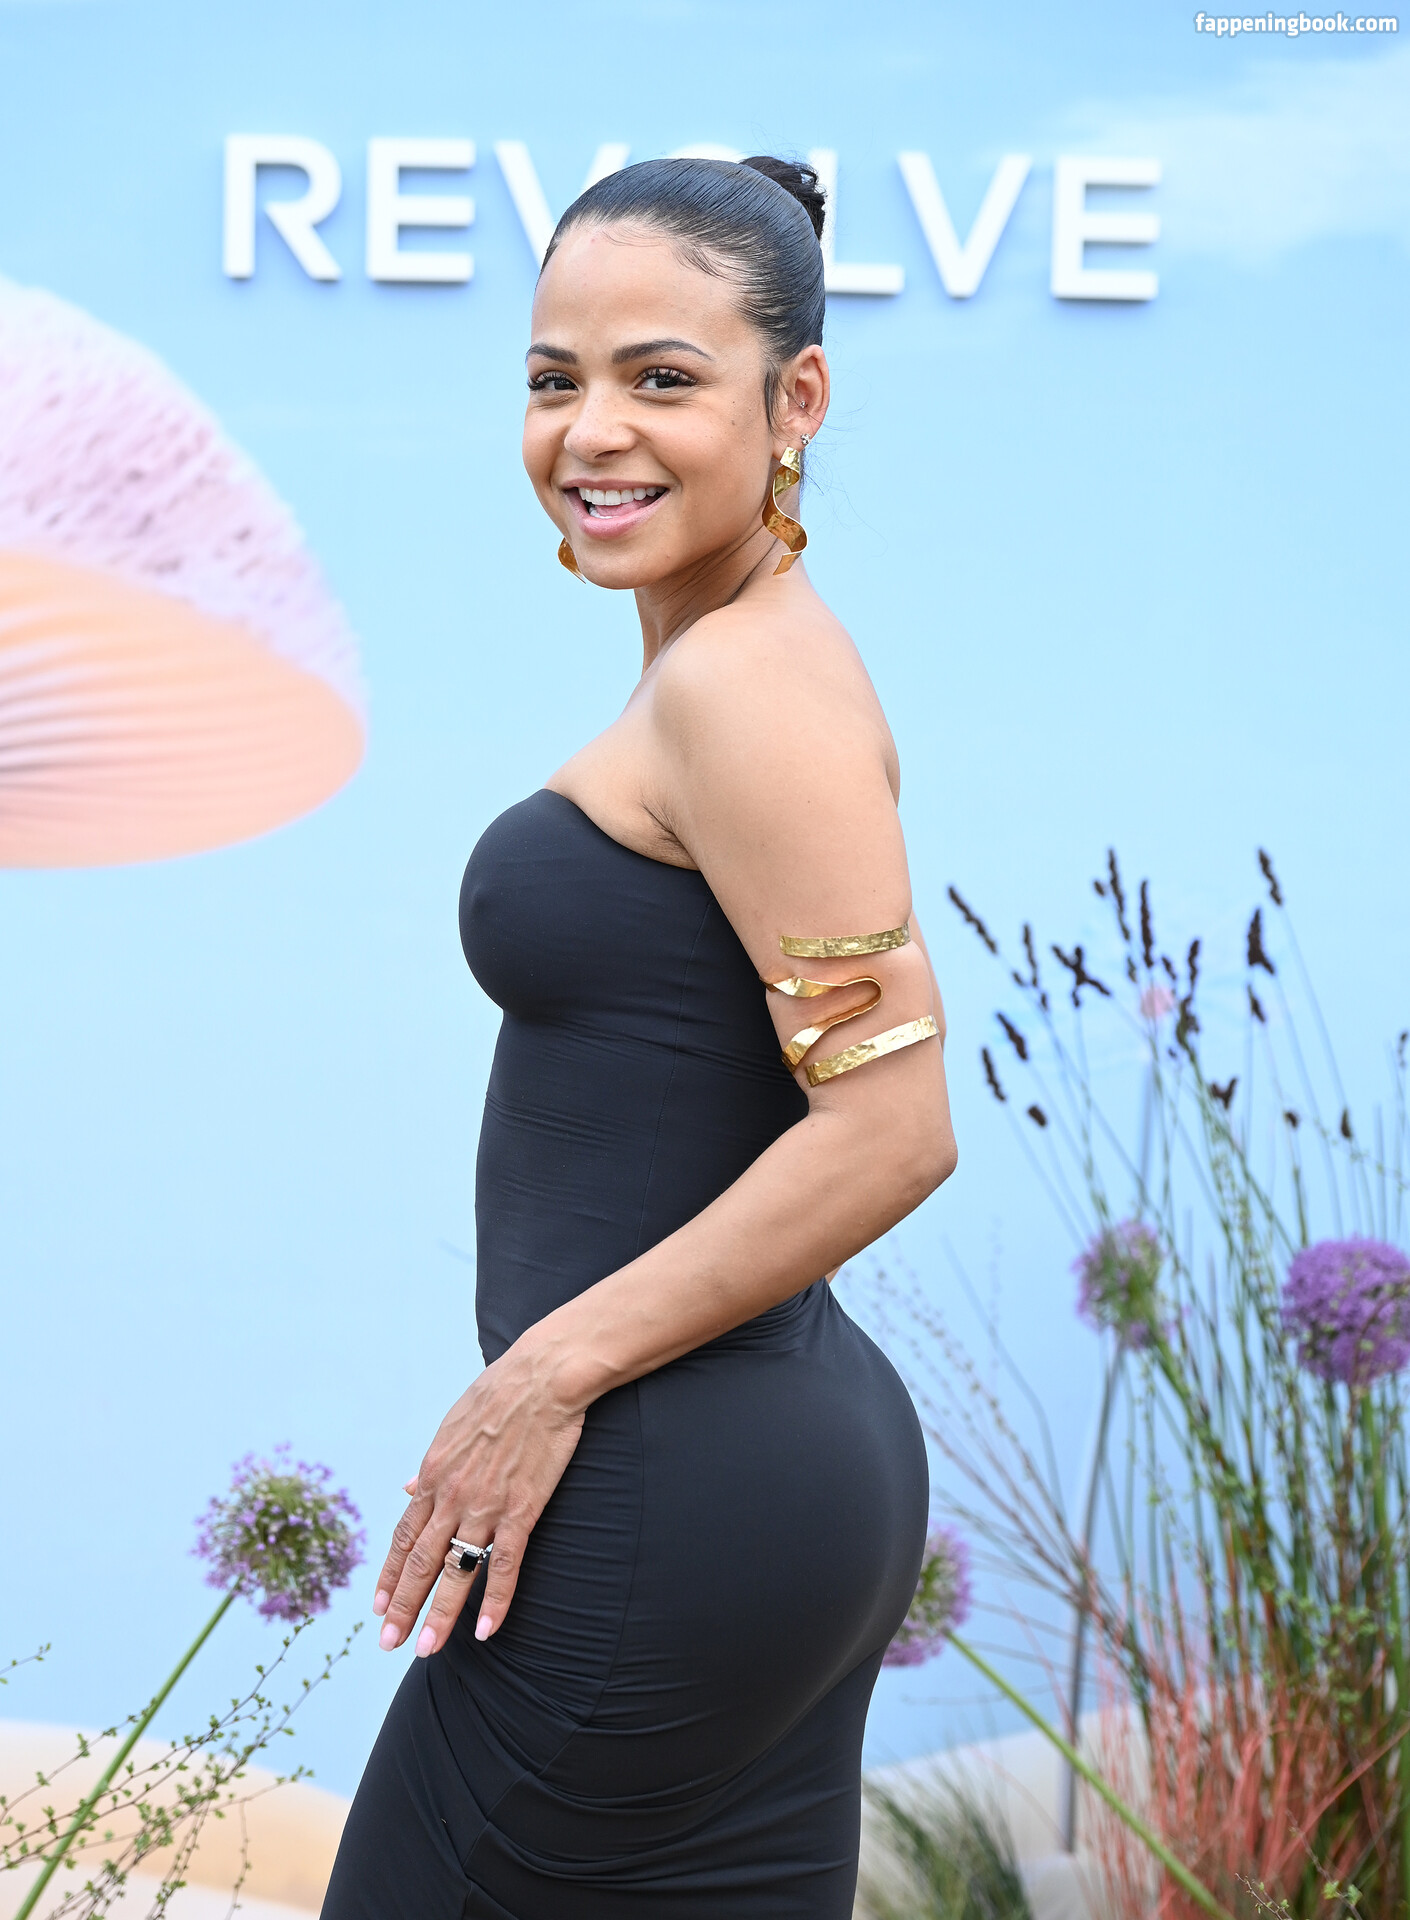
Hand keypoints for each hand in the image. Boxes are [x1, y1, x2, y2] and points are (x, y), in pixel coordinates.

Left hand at [372, 1339, 585, 1656]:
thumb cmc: (500, 1393)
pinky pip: (505, 1564)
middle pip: (421, 1561)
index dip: (391, 1574)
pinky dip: (495, 1600)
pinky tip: (486, 1630)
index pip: (404, 1536)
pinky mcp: (522, 1509)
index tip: (378, 1606)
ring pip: (456, 1570)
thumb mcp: (451, 1424)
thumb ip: (431, 1463)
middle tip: (388, 1642)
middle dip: (403, 1606)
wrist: (542, 1378)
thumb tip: (406, 1486)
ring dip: (439, 1613)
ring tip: (425, 1649)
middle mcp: (452, 1496)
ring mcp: (486, 1505)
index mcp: (434, 1474)